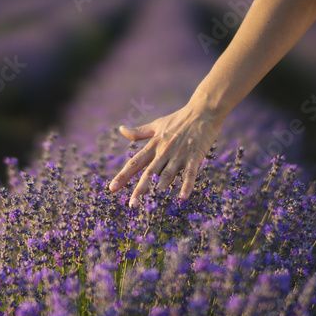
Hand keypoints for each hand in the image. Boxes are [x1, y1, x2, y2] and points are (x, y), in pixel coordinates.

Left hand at [109, 100, 223, 207]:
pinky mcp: (195, 156)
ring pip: (167, 174)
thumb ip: (139, 132)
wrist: (203, 111)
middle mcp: (164, 151)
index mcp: (154, 145)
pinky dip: (186, 185)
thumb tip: (121, 129)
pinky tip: (182, 198)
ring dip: (160, 188)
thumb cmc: (179, 119)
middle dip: (140, 189)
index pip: (135, 163)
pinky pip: (190, 174)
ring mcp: (179, 154)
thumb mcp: (157, 124)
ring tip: (153, 202)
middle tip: (132, 205)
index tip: (112, 188)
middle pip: (149, 173)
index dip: (123, 176)